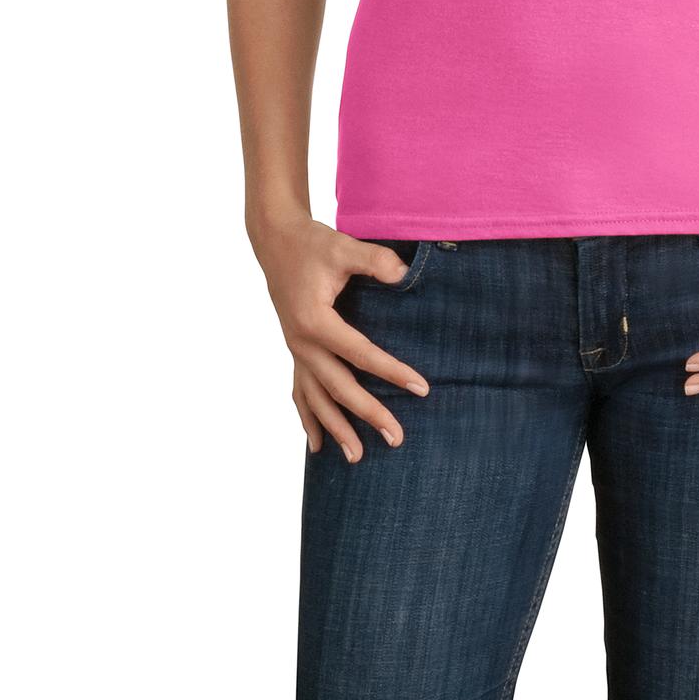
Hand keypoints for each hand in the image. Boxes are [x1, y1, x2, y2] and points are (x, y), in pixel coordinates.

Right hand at [250, 213, 431, 461]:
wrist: (276, 241)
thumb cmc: (313, 244)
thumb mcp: (344, 247)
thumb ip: (375, 260)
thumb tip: (405, 274)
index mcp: (315, 321)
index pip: (360, 353)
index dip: (392, 371)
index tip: (422, 388)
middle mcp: (302, 343)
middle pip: (339, 387)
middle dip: (368, 414)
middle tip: (397, 437)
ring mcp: (296, 350)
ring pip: (317, 399)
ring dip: (336, 428)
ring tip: (358, 457)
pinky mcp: (295, 350)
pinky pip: (300, 392)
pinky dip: (308, 419)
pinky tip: (316, 445)